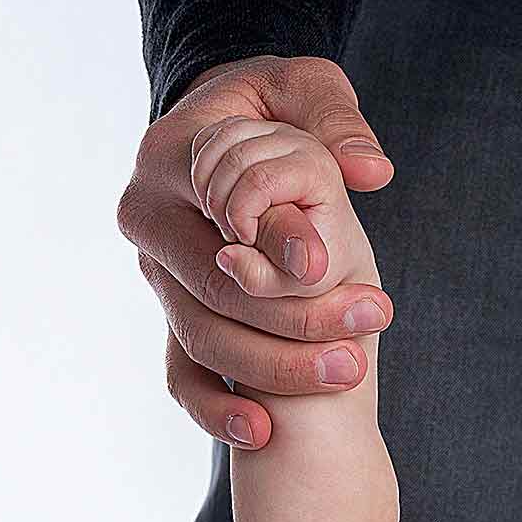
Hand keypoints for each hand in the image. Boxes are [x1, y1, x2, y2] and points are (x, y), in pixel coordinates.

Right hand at [116, 54, 396, 450]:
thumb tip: (371, 171)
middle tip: (368, 328)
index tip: (329, 265)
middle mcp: (150, 222)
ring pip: (205, 339)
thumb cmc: (272, 108)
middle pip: (216, 288)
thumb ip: (334, 122)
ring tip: (351, 369)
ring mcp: (158, 277)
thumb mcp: (304, 90)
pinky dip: (217, 408)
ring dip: (277, 366)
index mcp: (169, 159)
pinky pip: (183, 376)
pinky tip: (263, 431)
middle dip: (294, 316)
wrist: (232, 135)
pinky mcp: (174, 316)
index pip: (222, 211)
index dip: (276, 242)